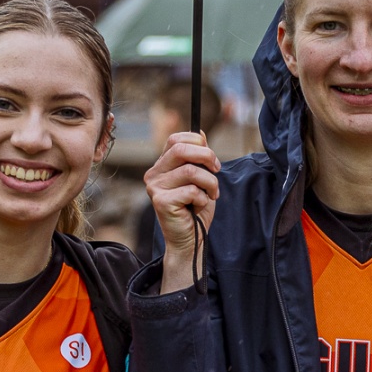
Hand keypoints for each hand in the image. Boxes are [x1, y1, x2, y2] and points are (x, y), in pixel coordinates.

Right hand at [145, 133, 219, 293]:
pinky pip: (191, 190)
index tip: (212, 161)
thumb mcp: (200, 178)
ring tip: (211, 194)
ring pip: (191, 171)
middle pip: (181, 149)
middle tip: (217, 171)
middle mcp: (153, 174)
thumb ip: (198, 157)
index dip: (198, 144)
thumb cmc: (195, 209)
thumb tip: (201, 133)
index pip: (176, 139)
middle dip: (207, 157)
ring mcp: (154, 187)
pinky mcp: (160, 201)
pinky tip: (199, 206)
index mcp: (162, 165)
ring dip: (210, 183)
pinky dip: (203, 198)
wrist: (190, 239)